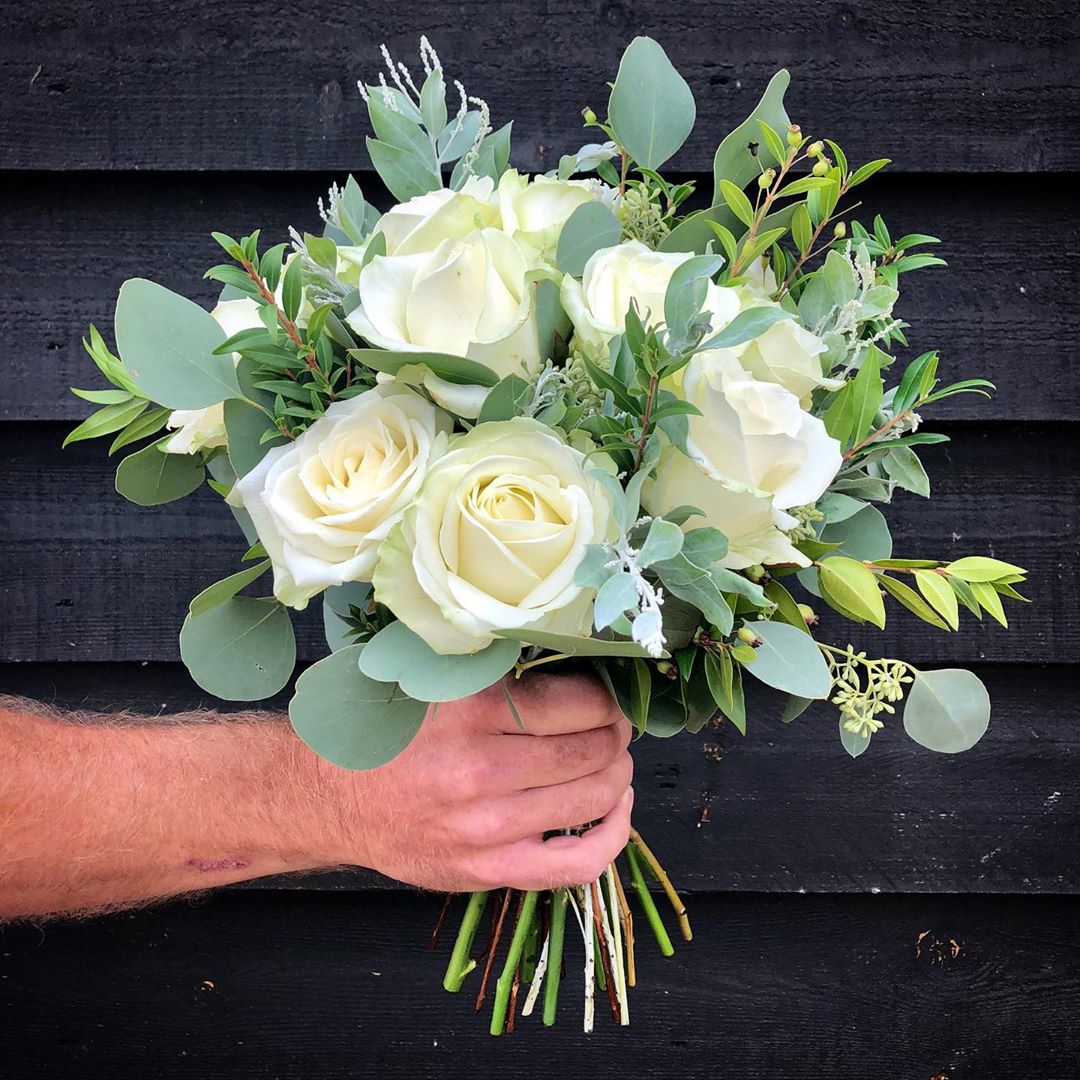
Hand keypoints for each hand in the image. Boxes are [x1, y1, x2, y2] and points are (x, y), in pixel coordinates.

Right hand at [329, 672, 633, 890]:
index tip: (606, 695)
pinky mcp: (491, 869)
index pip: (579, 701)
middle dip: (616, 734)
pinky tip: (617, 810)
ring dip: (618, 775)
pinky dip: (614, 835)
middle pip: (592, 749)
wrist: (333, 798)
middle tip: (614, 726)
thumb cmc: (392, 732)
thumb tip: (572, 655)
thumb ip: (496, 668)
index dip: (606, 698)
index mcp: (472, 710)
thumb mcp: (434, 680)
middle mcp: (482, 768)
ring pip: (593, 798)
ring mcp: (489, 826)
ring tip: (612, 760)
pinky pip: (578, 864)